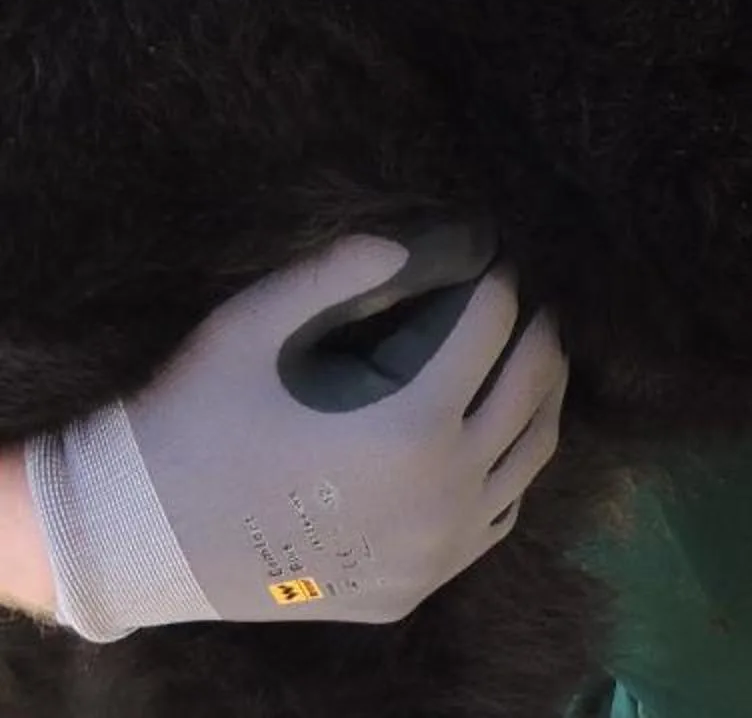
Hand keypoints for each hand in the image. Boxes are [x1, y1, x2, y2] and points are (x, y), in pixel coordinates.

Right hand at [22, 229, 566, 638]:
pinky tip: (493, 437)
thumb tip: (414, 241)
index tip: (491, 261)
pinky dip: (508, 469)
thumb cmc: (192, 421)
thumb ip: (338, 271)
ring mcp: (434, 552)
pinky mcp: (413, 588)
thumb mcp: (253, 325)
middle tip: (525, 302)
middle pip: (531, 388)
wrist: (133, 541)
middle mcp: (441, 496)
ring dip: (541, 397)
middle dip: (535, 332)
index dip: (495, 282)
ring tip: (529, 358)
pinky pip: (495, 517)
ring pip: (530, 457)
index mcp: (412, 428)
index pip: (492, 327)